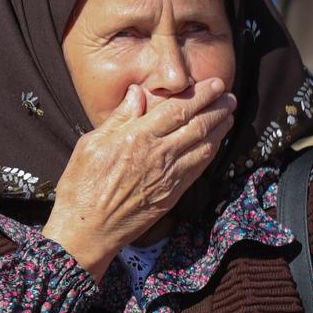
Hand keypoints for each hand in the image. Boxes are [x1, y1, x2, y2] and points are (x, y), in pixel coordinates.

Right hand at [43, 78, 236, 278]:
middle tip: (231, 96)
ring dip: (220, 129)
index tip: (215, 83)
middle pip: (198, 126)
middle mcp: (159, 155)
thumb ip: (119, 117)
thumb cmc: (82, 184)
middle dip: (218, 108)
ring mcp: (170, 176)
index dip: (201, 95)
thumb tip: (137, 92)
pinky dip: (211, 152)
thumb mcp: (91, 143)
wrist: (88, 228)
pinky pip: (199, 168)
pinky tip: (216, 143)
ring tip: (229, 115)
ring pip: (204, 147)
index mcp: (137, 137)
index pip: (178, 110)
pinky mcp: (174, 193)